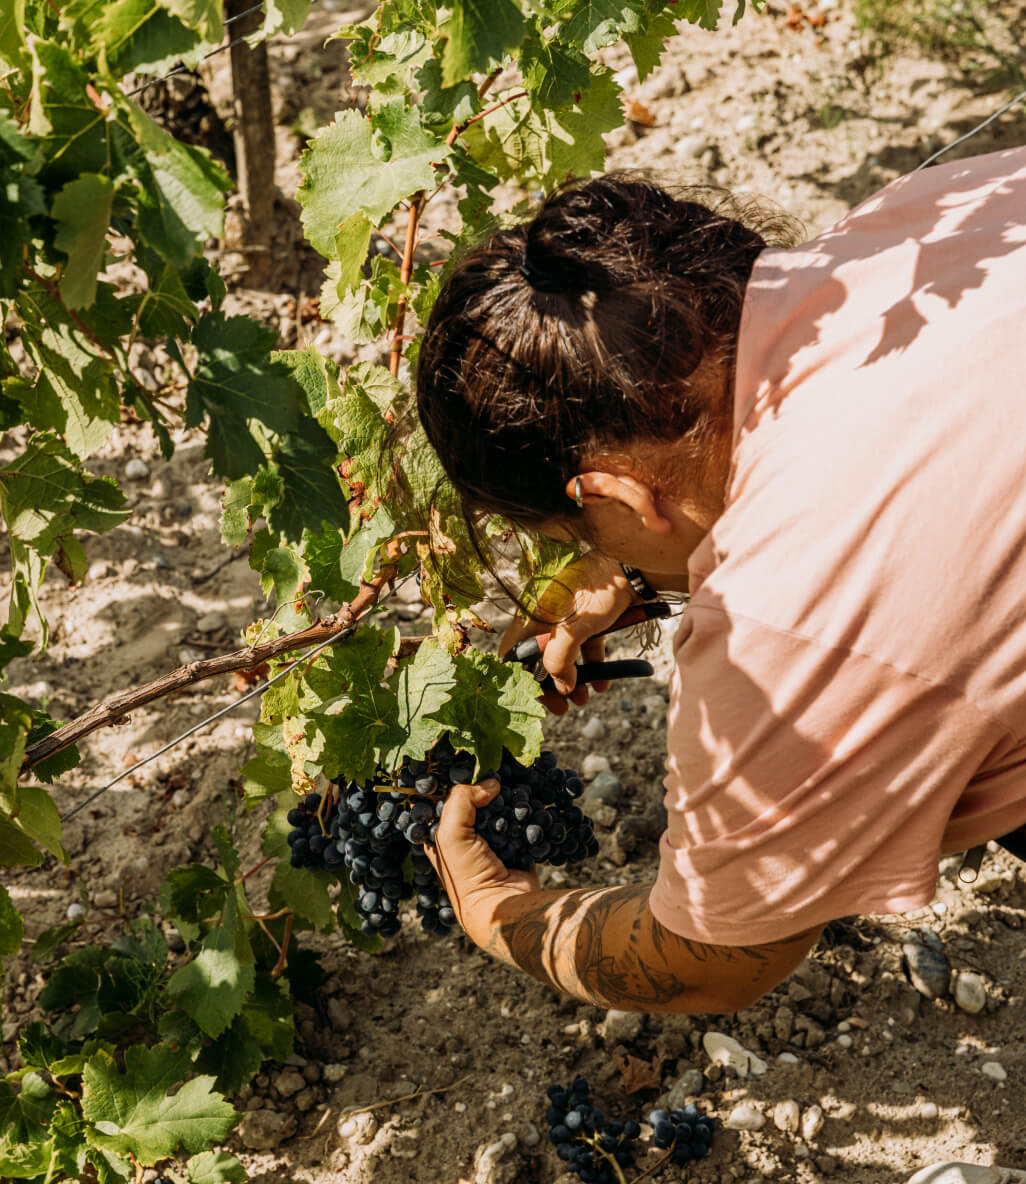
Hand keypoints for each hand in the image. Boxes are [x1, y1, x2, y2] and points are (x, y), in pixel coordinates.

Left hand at [424, 778, 538, 946]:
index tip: (474, 765)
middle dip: (490, 789)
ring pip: (504, 811)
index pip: (448, 801)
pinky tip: (534, 805)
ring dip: (514, 800)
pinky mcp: (519, 849)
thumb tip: (491, 783)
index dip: (459, 782)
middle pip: (479, 803)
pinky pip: (526, 825)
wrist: (504, 907)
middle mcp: (468, 840)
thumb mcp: (450, 833)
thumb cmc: (468, 875)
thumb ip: (461, 800)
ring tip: (520, 784)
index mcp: (443, 837)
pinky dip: (531, 816)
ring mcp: (495, 845)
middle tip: (501, 771)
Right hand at [501, 552, 635, 714]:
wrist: (634, 568)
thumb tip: (561, 687)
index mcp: (532, 615)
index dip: (518, 677)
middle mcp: (546, 618)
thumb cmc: (599, 590)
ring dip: (572, 680)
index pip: (512, 651)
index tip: (532, 698)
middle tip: (562, 708)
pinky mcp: (590, 622)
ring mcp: (569, 620)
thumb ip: (560, 658)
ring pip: (564, 657)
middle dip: (551, 685)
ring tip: (584, 699)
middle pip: (539, 659)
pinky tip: (603, 683)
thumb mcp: (575, 628)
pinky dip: (591, 667)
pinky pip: (585, 649)